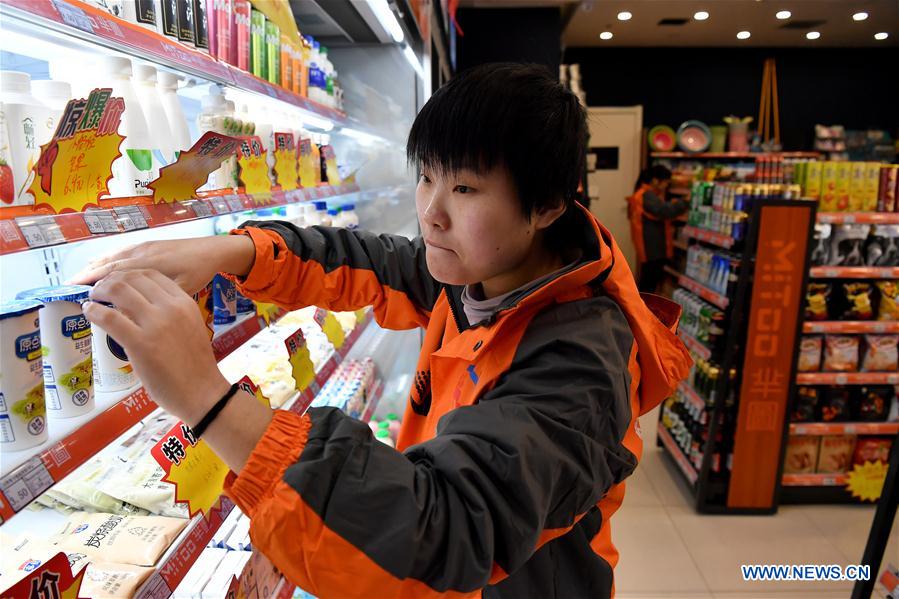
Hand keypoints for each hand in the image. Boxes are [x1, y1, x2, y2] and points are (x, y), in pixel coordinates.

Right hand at [69, 235, 255, 294]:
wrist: (214, 250)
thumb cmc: (199, 272)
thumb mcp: (181, 290)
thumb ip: (158, 298)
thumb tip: (135, 311)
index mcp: (148, 264)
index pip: (113, 273)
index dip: (93, 282)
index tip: (75, 291)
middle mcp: (142, 252)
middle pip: (108, 263)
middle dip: (88, 274)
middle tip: (70, 286)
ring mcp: (144, 246)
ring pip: (113, 255)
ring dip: (96, 265)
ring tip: (80, 277)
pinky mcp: (149, 244)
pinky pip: (122, 251)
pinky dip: (108, 258)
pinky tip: (103, 265)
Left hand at [83, 269, 230, 425]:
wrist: (202, 393)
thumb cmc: (195, 366)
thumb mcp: (189, 327)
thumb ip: (169, 313)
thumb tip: (135, 307)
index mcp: (184, 303)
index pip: (151, 275)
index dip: (127, 275)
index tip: (116, 283)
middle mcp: (171, 308)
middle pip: (132, 278)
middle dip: (110, 280)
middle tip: (100, 291)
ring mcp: (156, 324)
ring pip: (118, 291)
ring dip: (99, 292)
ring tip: (92, 300)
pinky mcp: (140, 343)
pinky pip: (109, 318)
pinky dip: (94, 312)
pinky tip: (89, 313)